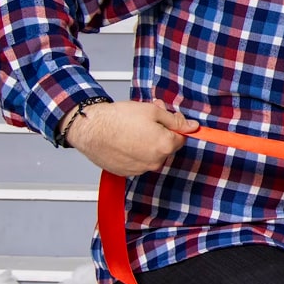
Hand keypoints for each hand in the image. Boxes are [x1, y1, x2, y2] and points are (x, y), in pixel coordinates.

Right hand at [64, 101, 198, 176]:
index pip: (181, 137)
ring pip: (152, 155)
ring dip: (147, 143)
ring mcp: (140, 169)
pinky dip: (135, 152)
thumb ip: (176, 120)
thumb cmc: (118, 118)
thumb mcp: (153, 111)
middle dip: (160, 132)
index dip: (174, 125)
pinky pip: (138, 162)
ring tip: (132, 129)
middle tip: (146, 119)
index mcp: (165, 145)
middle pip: (166, 146)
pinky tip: (124, 140)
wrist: (90, 129)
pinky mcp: (127, 172)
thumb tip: (193, 126)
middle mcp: (155, 161)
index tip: (165, 119)